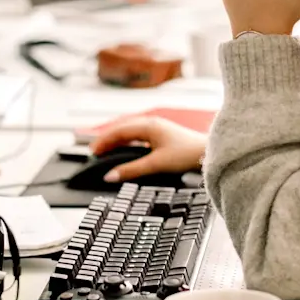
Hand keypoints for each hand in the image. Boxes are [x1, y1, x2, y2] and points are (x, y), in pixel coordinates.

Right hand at [87, 117, 206, 182]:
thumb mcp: (155, 164)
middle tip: (95, 152)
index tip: (92, 152)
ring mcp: (157, 128)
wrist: (206, 153)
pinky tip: (125, 150)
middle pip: (122, 129)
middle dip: (107, 140)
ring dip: (117, 141)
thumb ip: (131, 170)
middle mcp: (151, 124)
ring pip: (130, 132)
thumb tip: (110, 176)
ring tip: (106, 151)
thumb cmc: (186, 154)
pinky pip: (138, 135)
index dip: (103, 141)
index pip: (118, 131)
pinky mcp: (162, 134)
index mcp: (148, 126)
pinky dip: (127, 142)